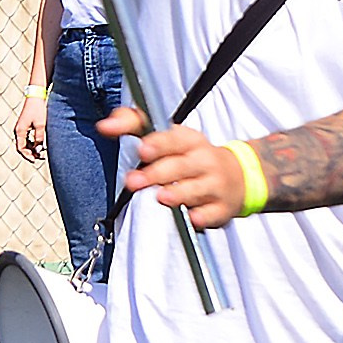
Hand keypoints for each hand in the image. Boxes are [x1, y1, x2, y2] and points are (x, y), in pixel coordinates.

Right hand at [14, 91, 44, 159]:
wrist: (36, 96)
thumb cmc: (38, 110)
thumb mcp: (41, 125)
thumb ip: (39, 139)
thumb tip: (39, 151)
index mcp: (20, 131)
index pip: (20, 148)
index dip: (27, 156)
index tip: (35, 160)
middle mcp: (18, 130)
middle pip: (22, 147)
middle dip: (31, 153)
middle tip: (41, 158)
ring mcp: (21, 128)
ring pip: (25, 143)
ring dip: (32, 149)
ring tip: (42, 153)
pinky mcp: (26, 125)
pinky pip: (27, 138)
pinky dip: (33, 143)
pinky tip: (41, 145)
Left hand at [116, 121, 248, 228]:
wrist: (236, 176)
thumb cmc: (193, 156)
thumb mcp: (170, 136)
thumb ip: (135, 124)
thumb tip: (106, 125)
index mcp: (189, 140)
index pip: (173, 139)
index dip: (158, 144)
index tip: (142, 149)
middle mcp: (203, 160)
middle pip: (181, 166)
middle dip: (157, 173)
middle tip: (134, 181)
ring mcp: (214, 185)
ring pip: (196, 189)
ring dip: (179, 193)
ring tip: (162, 197)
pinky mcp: (220, 208)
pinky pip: (212, 213)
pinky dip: (202, 216)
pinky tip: (193, 217)